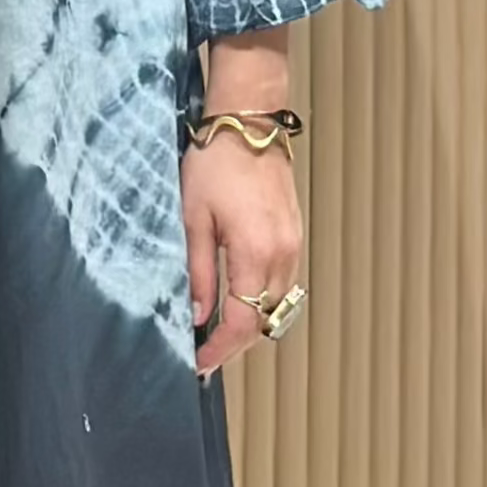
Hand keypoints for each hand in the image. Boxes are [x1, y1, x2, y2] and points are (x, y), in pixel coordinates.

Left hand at [181, 133, 302, 379]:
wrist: (249, 123)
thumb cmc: (217, 161)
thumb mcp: (192, 219)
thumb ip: (198, 272)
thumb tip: (197, 315)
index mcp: (255, 251)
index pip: (241, 322)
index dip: (218, 350)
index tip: (198, 363)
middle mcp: (282, 253)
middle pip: (264, 322)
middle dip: (233, 345)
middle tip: (203, 355)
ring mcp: (293, 245)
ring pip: (277, 307)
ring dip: (249, 325)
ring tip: (216, 334)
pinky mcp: (293, 236)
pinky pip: (282, 284)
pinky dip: (261, 301)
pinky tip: (238, 301)